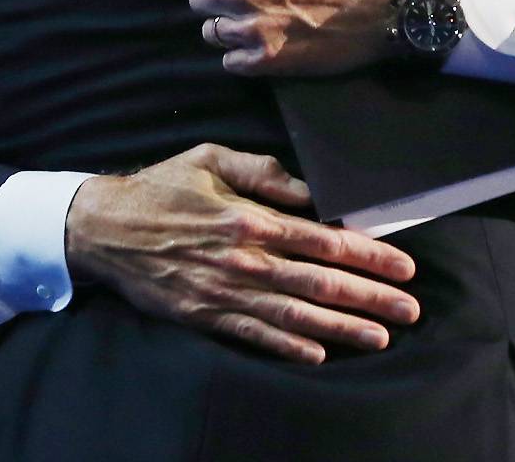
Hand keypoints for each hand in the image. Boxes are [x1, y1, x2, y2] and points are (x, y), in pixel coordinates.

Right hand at [65, 144, 418, 364]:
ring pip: (295, 314)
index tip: (405, 263)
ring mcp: (224, 293)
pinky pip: (254, 336)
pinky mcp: (204, 317)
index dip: (369, 253)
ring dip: (342, 327)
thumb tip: (311, 189)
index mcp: (250, 218)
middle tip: (412, 308)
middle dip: (371, 296)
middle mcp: (244, 260)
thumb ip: (264, 171)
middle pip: (321, 281)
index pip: (325, 239)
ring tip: (383, 336)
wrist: (103, 228)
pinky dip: (289, 347)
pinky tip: (320, 355)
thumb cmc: (162, 188)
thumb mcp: (211, 159)